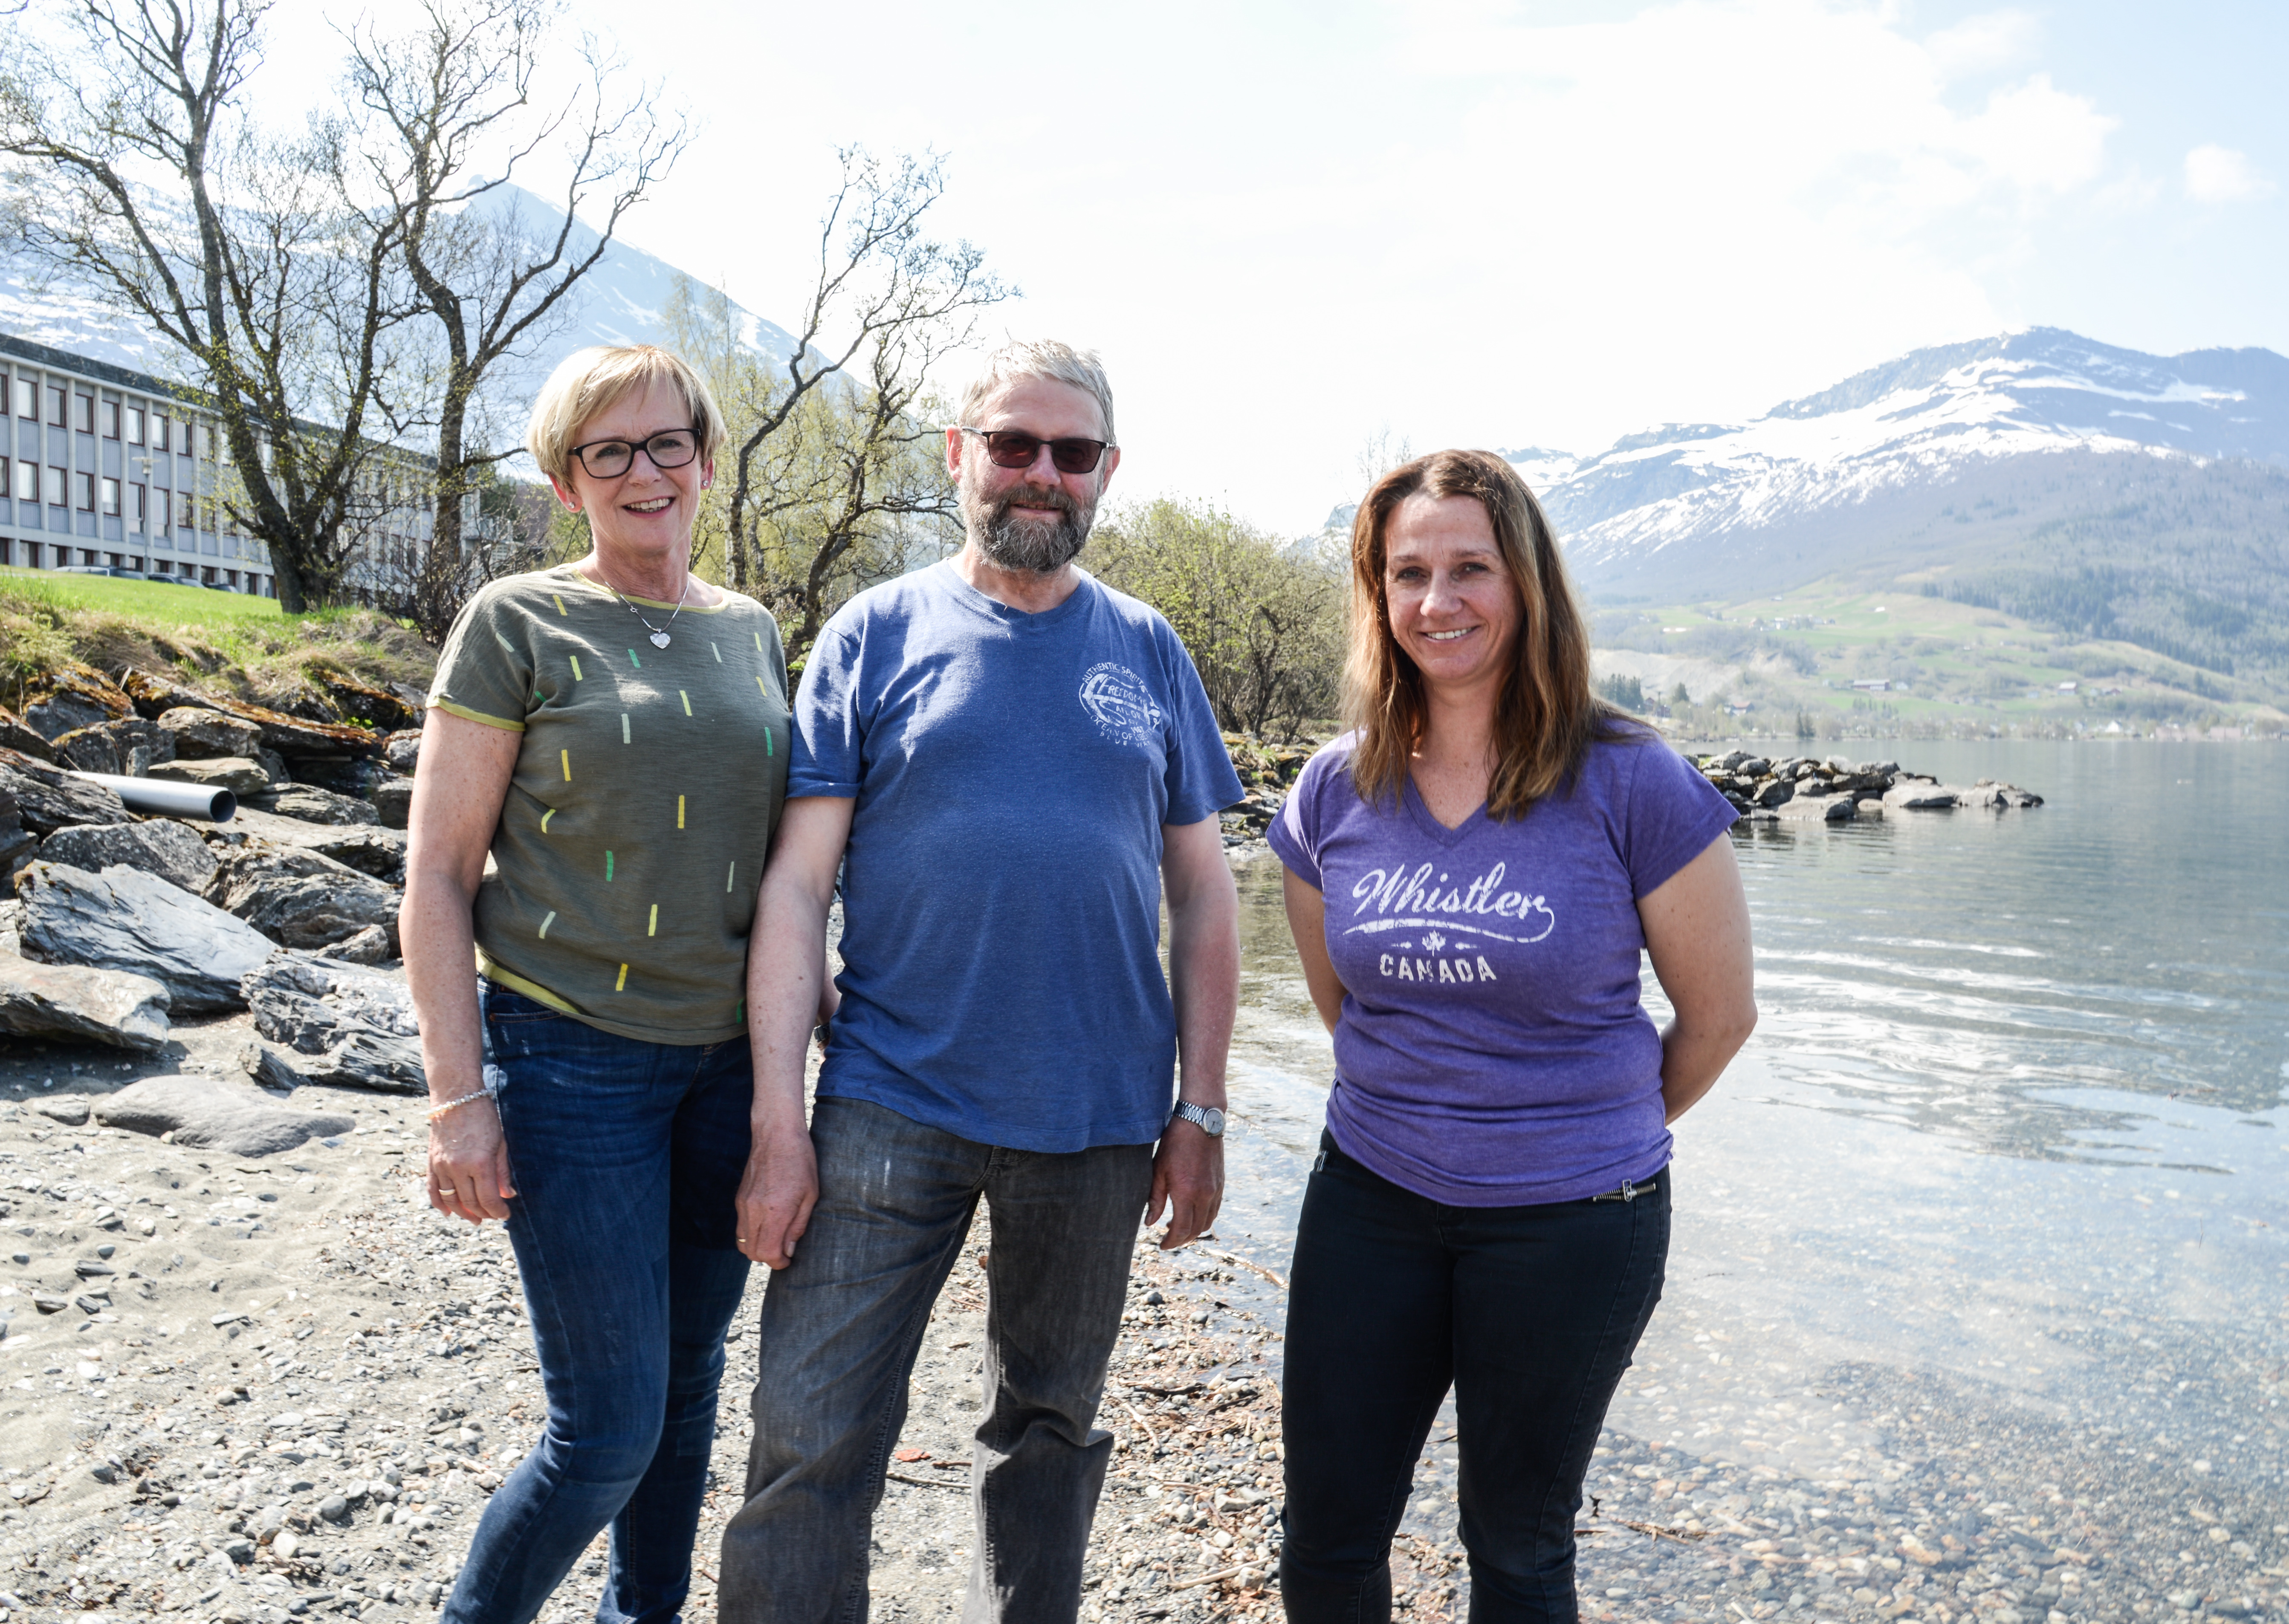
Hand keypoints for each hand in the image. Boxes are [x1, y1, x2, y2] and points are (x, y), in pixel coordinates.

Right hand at [428, 1098, 513, 1223]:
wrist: (456, 1097)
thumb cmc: (483, 1116)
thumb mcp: (500, 1142)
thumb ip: (502, 1171)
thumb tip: (507, 1195)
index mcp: (480, 1163)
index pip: (489, 1198)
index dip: (497, 1211)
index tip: (504, 1215)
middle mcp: (458, 1168)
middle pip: (470, 1202)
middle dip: (483, 1213)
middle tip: (492, 1216)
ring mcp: (441, 1166)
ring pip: (451, 1200)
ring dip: (464, 1212)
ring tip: (475, 1218)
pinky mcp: (431, 1163)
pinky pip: (433, 1190)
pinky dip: (440, 1204)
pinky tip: (448, 1212)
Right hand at [735, 1116, 819, 1269]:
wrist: (776, 1135)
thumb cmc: (800, 1162)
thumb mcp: (810, 1195)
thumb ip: (798, 1225)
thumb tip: (789, 1250)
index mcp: (775, 1211)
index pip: (767, 1253)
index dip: (778, 1263)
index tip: (788, 1260)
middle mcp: (754, 1211)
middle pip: (752, 1252)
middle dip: (768, 1258)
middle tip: (783, 1252)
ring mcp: (744, 1204)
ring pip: (742, 1241)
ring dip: (757, 1247)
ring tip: (775, 1239)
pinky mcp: (739, 1198)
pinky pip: (740, 1227)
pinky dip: (751, 1234)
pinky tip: (766, 1224)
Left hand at [1146, 1119, 1223, 1249]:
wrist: (1200, 1121)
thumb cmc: (1174, 1143)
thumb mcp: (1158, 1170)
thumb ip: (1155, 1199)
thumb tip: (1150, 1223)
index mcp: (1187, 1192)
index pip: (1181, 1229)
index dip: (1171, 1241)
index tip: (1161, 1245)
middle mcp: (1205, 1195)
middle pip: (1196, 1230)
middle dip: (1182, 1239)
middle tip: (1168, 1239)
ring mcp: (1216, 1190)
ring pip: (1208, 1221)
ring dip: (1194, 1230)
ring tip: (1177, 1226)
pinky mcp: (1221, 1183)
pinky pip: (1215, 1209)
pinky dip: (1204, 1218)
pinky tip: (1191, 1212)